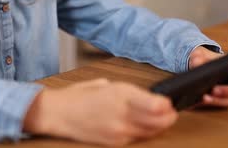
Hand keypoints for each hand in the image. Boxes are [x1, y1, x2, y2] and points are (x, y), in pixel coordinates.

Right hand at [23, 78, 177, 145]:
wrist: (57, 113)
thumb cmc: (78, 96)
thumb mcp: (105, 85)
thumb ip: (127, 93)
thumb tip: (147, 98)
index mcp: (120, 94)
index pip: (157, 105)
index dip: (167, 106)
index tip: (169, 103)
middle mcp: (121, 113)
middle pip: (158, 121)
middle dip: (168, 117)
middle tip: (170, 113)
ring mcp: (118, 131)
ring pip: (150, 132)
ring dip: (157, 126)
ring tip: (159, 119)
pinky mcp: (113, 142)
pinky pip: (136, 138)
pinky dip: (142, 133)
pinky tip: (141, 126)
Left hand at [189, 46, 227, 106]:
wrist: (199, 68)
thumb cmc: (207, 59)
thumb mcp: (202, 54)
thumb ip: (199, 56)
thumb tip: (197, 62)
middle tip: (215, 89)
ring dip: (222, 99)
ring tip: (206, 96)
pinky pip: (226, 104)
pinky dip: (215, 102)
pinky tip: (203, 99)